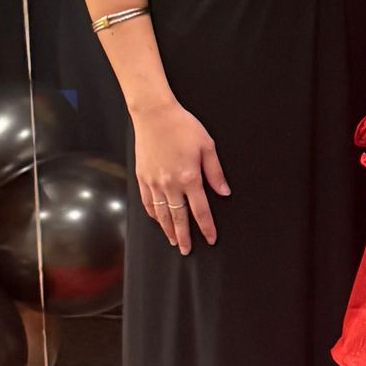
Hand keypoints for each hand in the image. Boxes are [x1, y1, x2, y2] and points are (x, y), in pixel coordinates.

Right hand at [133, 102, 228, 253]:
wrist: (154, 115)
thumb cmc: (183, 127)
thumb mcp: (207, 146)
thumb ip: (215, 172)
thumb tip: (224, 192)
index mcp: (189, 178)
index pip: (200, 210)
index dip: (206, 227)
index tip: (210, 239)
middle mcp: (170, 184)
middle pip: (179, 218)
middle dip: (185, 236)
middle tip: (187, 250)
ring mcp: (154, 182)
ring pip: (161, 213)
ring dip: (168, 229)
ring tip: (173, 241)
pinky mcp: (142, 177)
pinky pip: (147, 202)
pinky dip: (153, 214)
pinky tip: (158, 220)